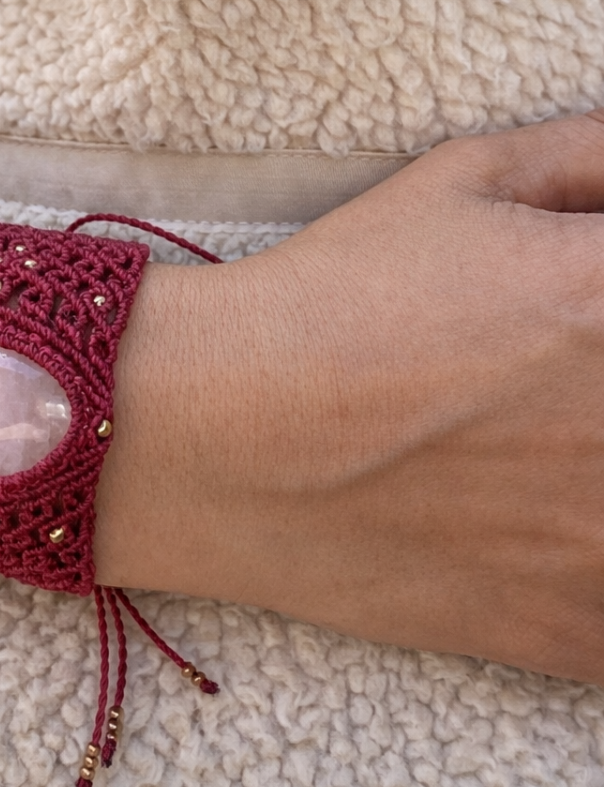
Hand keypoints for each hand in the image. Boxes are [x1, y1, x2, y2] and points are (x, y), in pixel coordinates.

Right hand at [97, 111, 603, 683]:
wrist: (220, 433)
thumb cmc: (338, 297)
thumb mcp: (465, 181)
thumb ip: (592, 155)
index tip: (593, 310)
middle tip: (559, 383)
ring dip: (602, 470)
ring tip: (544, 448)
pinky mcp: (576, 631)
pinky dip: (594, 568)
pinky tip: (547, 524)